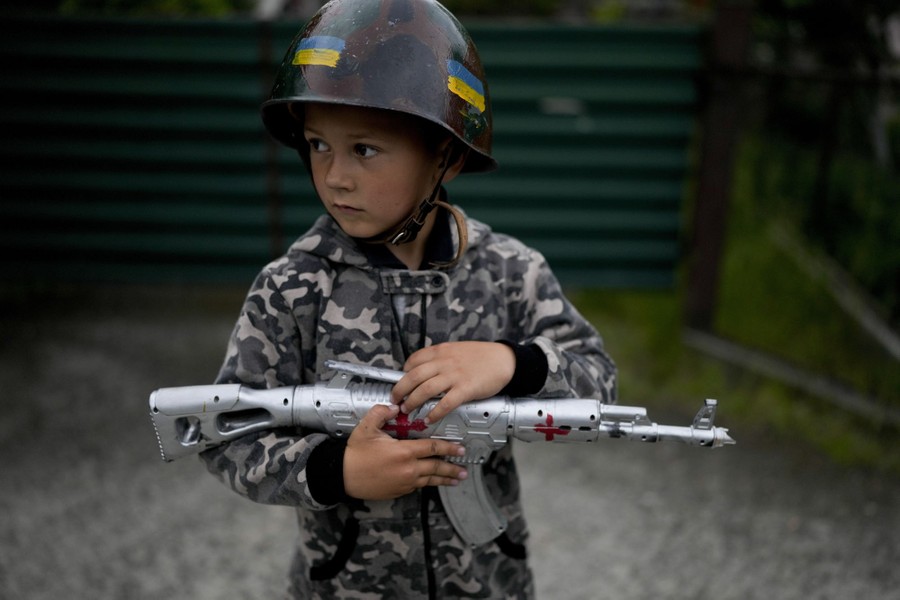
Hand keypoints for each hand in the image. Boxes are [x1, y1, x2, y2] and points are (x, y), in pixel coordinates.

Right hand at [343, 404, 467, 500]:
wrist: (343, 476)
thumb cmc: (355, 454)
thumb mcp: (366, 428)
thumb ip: (380, 413)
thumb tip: (393, 406)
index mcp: (403, 452)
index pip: (432, 448)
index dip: (448, 448)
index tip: (459, 448)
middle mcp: (407, 469)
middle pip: (436, 467)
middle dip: (452, 467)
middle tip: (464, 467)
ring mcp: (404, 482)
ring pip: (430, 480)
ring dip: (445, 479)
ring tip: (456, 479)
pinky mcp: (399, 491)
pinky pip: (418, 486)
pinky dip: (428, 483)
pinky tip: (433, 482)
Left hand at [391, 341, 514, 422]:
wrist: (504, 359)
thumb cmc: (480, 356)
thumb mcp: (456, 350)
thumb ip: (440, 359)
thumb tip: (424, 370)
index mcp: (440, 351)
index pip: (413, 361)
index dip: (403, 373)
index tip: (400, 383)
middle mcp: (444, 362)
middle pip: (413, 376)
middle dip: (400, 390)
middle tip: (394, 400)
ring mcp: (454, 376)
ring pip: (425, 390)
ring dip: (412, 402)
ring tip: (407, 410)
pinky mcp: (466, 389)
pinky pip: (445, 403)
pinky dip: (435, 413)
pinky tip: (429, 419)